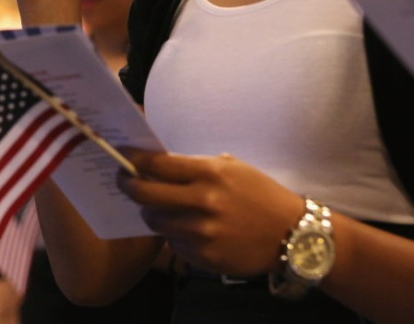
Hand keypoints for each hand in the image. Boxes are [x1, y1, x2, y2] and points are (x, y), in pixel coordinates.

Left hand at [117, 150, 303, 276]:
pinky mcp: (204, 257)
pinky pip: (173, 243)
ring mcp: (202, 232)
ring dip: (153, 212)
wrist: (291, 234)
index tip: (121, 156)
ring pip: (155, 221)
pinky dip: (174, 235)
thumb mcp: (231, 168)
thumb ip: (195, 166)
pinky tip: (188, 228)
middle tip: (125, 181)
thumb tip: (157, 164)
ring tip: (160, 207)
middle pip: (145, 194)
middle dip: (128, 185)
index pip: (157, 164)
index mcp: (210, 173)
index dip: (133, 159)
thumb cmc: (259, 194)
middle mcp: (203, 202)